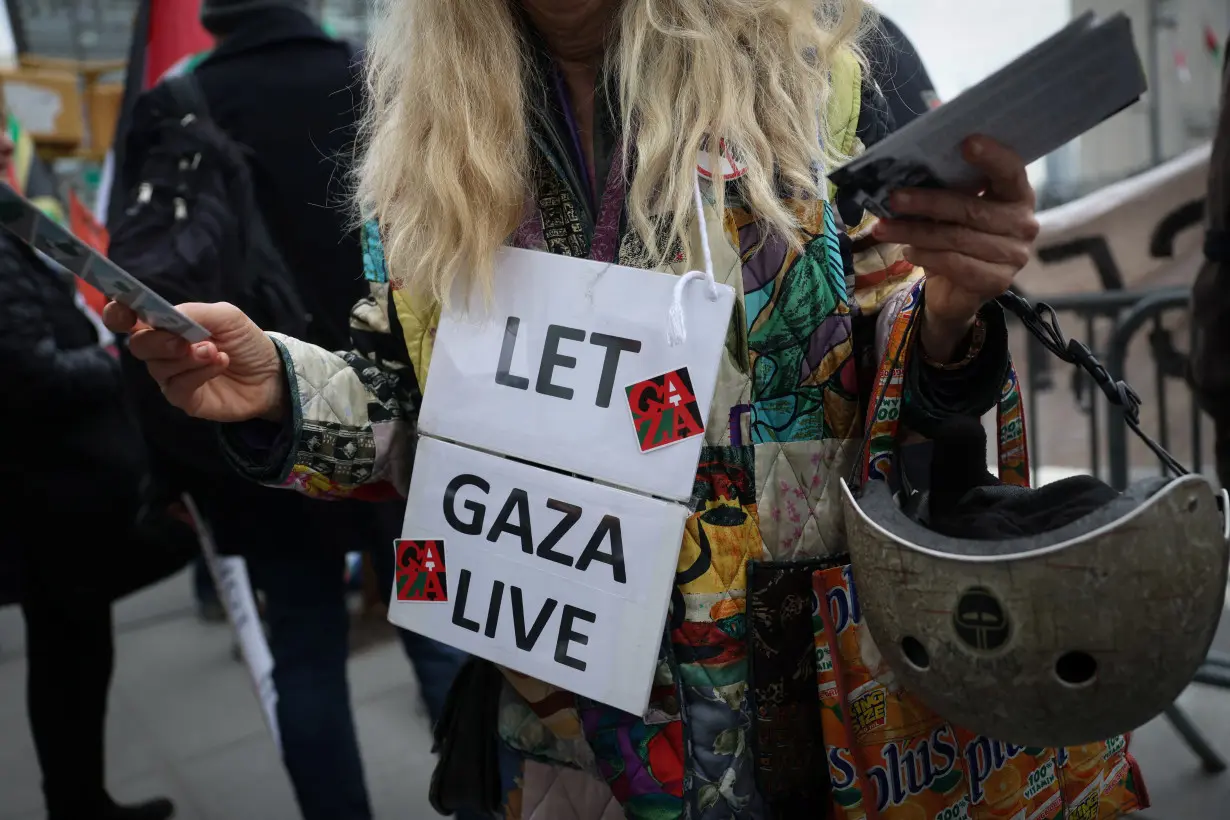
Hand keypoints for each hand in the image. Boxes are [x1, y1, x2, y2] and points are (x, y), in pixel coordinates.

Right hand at [103, 301, 285, 422]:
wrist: (271, 374)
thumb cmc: (245, 341)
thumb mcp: (226, 316)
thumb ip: (194, 312)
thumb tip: (166, 315)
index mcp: (166, 325)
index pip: (128, 318)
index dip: (117, 312)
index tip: (122, 310)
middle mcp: (162, 351)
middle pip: (138, 345)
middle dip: (157, 340)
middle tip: (183, 341)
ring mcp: (171, 376)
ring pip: (158, 366)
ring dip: (187, 357)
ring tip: (215, 352)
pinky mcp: (184, 398)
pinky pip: (178, 386)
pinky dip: (198, 373)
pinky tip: (219, 364)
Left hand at [872, 135, 1038, 358]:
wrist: (957, 291)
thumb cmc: (956, 238)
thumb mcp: (952, 209)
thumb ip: (946, 188)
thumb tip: (908, 166)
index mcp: (1017, 195)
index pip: (1011, 171)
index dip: (991, 156)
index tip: (966, 142)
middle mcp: (1023, 224)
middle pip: (971, 209)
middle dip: (927, 202)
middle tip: (894, 198)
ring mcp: (1014, 255)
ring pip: (956, 238)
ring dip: (914, 232)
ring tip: (884, 228)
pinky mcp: (997, 281)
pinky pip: (955, 264)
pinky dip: (926, 256)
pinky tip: (907, 251)